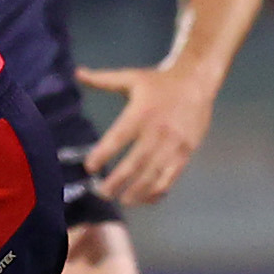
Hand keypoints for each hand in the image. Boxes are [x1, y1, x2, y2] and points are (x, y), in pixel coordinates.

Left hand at [77, 62, 217, 205]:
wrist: (196, 82)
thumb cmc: (159, 82)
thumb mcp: (131, 77)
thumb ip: (102, 79)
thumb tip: (76, 72)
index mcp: (140, 114)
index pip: (118, 138)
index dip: (103, 154)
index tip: (89, 167)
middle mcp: (157, 131)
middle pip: (136, 162)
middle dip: (118, 181)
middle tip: (101, 193)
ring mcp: (174, 144)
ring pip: (154, 174)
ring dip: (137, 191)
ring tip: (122, 200)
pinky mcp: (186, 152)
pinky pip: (172, 176)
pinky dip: (159, 190)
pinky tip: (147, 199)